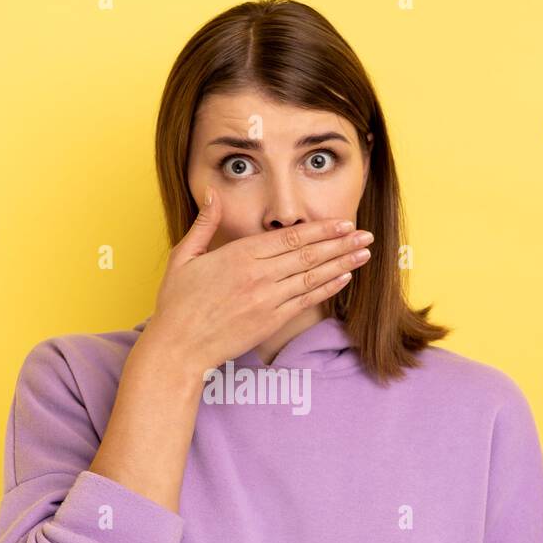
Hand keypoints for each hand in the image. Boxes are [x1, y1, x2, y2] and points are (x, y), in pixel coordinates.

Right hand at [140, 185, 372, 373]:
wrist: (179, 348)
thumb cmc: (177, 303)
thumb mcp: (183, 257)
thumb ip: (203, 224)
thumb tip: (211, 194)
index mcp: (239, 255)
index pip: (290, 237)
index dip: (320, 229)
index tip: (342, 222)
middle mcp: (258, 275)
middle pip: (308, 254)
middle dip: (340, 243)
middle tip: (366, 235)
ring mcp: (267, 300)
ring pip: (312, 277)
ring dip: (341, 263)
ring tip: (364, 254)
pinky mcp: (271, 321)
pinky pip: (306, 301)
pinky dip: (327, 289)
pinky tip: (344, 279)